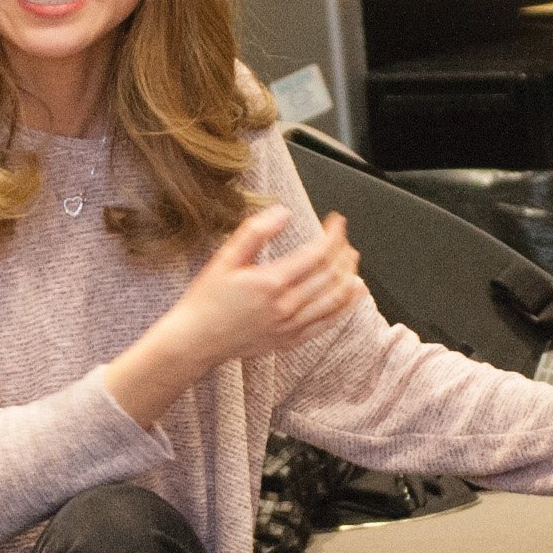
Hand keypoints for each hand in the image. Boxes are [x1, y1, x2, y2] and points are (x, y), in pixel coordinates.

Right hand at [161, 207, 366, 378]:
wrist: (196, 340)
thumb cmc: (206, 300)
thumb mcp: (224, 259)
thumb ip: (254, 233)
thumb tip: (283, 212)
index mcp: (270, 282)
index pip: (317, 253)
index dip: (333, 234)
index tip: (336, 221)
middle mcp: (286, 306)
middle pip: (331, 274)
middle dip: (343, 251)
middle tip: (343, 237)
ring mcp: (291, 326)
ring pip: (336, 298)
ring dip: (350, 274)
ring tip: (352, 258)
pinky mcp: (292, 340)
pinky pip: (329, 322)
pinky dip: (347, 305)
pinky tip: (355, 291)